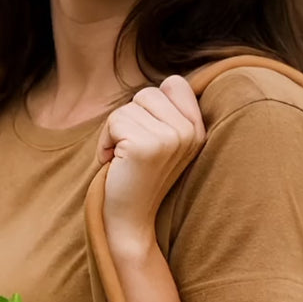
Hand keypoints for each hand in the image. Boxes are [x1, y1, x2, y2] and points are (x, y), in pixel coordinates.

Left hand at [96, 75, 205, 256]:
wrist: (130, 221)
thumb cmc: (138, 178)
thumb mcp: (163, 141)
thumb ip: (167, 113)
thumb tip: (167, 80)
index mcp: (198, 130)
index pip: (174, 83)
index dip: (150, 105)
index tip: (147, 135)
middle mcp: (189, 133)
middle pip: (147, 93)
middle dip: (129, 119)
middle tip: (131, 150)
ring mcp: (171, 139)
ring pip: (128, 107)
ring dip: (114, 132)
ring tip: (123, 159)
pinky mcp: (146, 147)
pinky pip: (114, 121)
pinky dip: (104, 141)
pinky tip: (114, 163)